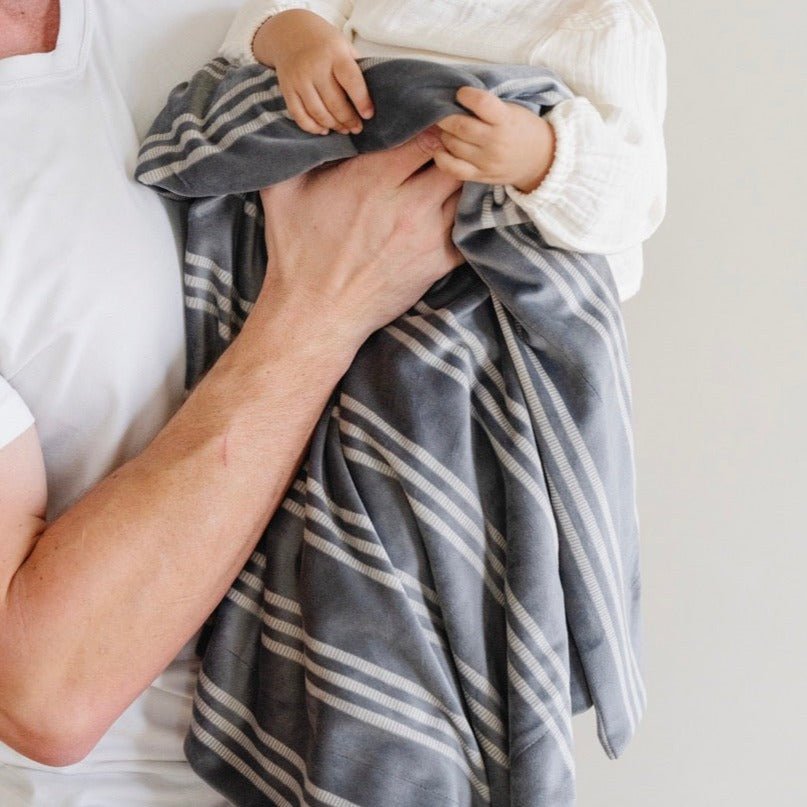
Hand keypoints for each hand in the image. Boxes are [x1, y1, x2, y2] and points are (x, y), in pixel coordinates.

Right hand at [253, 9, 373, 135]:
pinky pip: (299, 116)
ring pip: (318, 113)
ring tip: (343, 129)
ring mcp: (298, 79)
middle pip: (334, 103)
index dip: (362, 101)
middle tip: (357, 128)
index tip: (368, 115)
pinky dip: (312, 127)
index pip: (351, 82)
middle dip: (348, 120)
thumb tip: (369, 98)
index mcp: (334, 53)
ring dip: (333, 126)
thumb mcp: (343, 45)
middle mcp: (314, 66)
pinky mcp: (287, 89)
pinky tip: (323, 129)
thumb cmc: (323, 42)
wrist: (289, 31)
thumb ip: (354, 68)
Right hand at [258, 128, 462, 349]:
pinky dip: (465, 219)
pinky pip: (467, 231)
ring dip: (459, 183)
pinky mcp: (437, 264)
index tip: (428, 122)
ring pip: (464, 194)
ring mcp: (427, 236)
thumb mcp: (283, 192)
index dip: (432, 125)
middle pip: (453, 161)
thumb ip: (296, 151)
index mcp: (373, 179)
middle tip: (445, 148)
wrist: (316, 311)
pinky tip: (452, 212)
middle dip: (452, 151)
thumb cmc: (297, 253)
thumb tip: (296, 123)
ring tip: (448, 177)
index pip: (425, 136)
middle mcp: (407, 204)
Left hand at [435, 86, 556, 192]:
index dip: (465, 95)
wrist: (539, 161)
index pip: (481, 103)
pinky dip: (441, 157)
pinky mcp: (480, 176)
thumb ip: (488, 106)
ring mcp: (487, 161)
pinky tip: (440, 148)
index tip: (461, 94)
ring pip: (453, 145)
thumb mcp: (512, 111)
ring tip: (446, 129)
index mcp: (506, 120)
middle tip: (443, 112)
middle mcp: (495, 142)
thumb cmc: (522, 130)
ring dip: (444, 134)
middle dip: (445, 117)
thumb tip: (456, 100)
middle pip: (460, 126)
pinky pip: (453, 168)